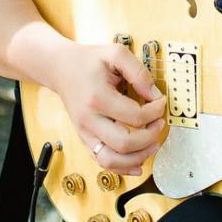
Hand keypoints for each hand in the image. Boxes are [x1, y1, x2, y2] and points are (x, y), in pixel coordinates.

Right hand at [50, 41, 166, 176]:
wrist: (60, 68)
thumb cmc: (88, 61)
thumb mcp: (116, 53)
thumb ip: (138, 72)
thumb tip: (154, 94)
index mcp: (98, 98)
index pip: (135, 116)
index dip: (155, 111)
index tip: (161, 102)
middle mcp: (89, 120)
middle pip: (124, 143)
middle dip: (150, 136)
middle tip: (160, 123)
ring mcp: (84, 133)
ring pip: (112, 160)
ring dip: (137, 157)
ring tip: (153, 144)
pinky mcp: (85, 139)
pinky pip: (103, 162)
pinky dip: (122, 167)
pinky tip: (138, 163)